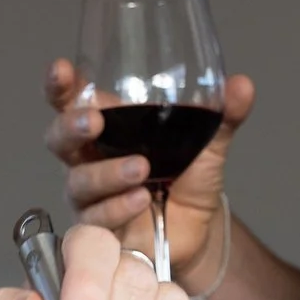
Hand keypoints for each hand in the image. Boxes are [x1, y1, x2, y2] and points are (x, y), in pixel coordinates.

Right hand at [42, 58, 255, 283]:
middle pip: (58, 138)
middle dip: (71, 127)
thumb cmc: (188, 177)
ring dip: (108, 173)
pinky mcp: (98, 228)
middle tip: (93, 121)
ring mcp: (89, 195)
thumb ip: (223, 115)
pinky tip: (141, 200)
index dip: (59, 85)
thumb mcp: (208, 143)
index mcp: (107, 126)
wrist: (198, 230)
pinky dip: (119, 206)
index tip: (61, 69)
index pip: (70, 100)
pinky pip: (96, 217)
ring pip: (79, 181)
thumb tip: (242, 86)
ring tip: (141, 170)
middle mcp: (88, 157)